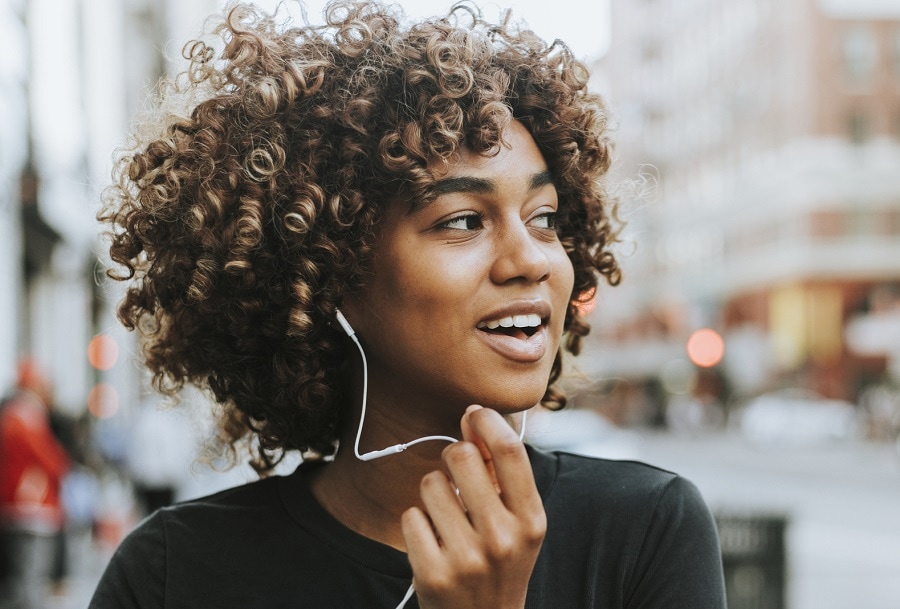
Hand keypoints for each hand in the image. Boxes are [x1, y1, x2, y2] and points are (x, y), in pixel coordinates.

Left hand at [401, 406, 545, 608]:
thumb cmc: (500, 560)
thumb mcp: (516, 520)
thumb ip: (499, 469)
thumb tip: (473, 415)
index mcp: (531, 520)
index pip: (509, 451)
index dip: (487, 421)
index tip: (474, 415)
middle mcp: (503, 538)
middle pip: (461, 456)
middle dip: (452, 457)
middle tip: (457, 477)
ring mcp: (467, 558)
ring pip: (430, 483)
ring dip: (433, 493)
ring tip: (447, 518)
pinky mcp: (433, 572)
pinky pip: (410, 516)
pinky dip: (417, 523)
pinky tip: (433, 541)